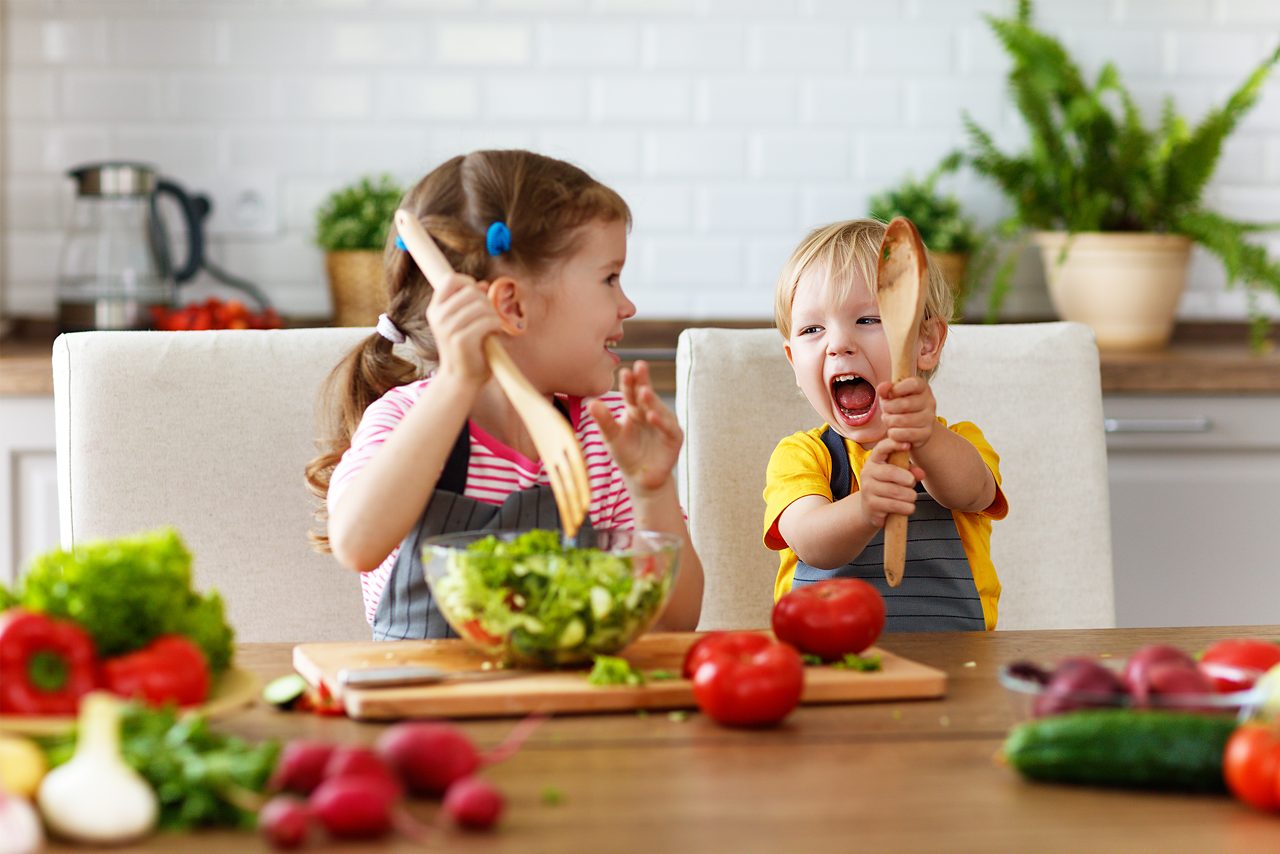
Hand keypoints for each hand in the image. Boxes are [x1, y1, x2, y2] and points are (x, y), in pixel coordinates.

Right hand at [425, 272, 503, 383]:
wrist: (461, 378)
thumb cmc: (466, 348)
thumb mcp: (464, 321)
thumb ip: (470, 301)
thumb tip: (482, 284)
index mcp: (435, 309)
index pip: (450, 279)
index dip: (468, 283)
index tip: (478, 296)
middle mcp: (438, 317)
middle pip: (470, 291)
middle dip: (486, 302)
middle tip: (489, 317)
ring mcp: (447, 328)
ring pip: (481, 305)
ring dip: (492, 315)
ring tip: (492, 327)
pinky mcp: (461, 340)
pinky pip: (487, 321)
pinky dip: (495, 325)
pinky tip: (494, 334)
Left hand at [588, 361, 681, 495]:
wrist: (640, 478)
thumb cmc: (626, 453)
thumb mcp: (612, 436)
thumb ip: (604, 420)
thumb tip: (591, 403)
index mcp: (634, 409)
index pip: (631, 392)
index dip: (629, 382)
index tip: (624, 371)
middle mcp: (651, 412)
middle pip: (646, 395)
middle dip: (643, 381)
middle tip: (640, 366)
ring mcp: (664, 424)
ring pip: (659, 409)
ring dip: (652, 401)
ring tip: (644, 392)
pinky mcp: (674, 438)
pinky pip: (668, 428)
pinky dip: (661, 422)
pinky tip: (652, 416)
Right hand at [856, 438, 923, 527]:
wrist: (869, 509)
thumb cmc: (887, 487)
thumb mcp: (899, 475)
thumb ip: (911, 471)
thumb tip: (921, 473)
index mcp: (874, 461)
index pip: (881, 448)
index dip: (894, 444)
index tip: (908, 445)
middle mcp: (867, 473)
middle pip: (890, 472)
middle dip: (907, 479)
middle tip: (912, 483)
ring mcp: (867, 489)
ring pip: (895, 491)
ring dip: (909, 496)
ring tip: (910, 497)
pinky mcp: (871, 505)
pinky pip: (894, 505)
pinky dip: (906, 507)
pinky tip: (908, 507)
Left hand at [876, 376, 937, 448]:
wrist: (913, 425)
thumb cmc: (900, 405)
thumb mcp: (891, 395)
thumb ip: (885, 390)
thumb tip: (881, 388)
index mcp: (922, 387)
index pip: (913, 384)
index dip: (897, 389)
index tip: (890, 394)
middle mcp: (930, 402)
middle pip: (904, 404)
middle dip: (888, 408)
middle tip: (885, 410)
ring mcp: (930, 418)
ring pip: (902, 421)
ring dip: (889, 421)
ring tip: (889, 420)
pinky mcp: (926, 433)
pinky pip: (904, 434)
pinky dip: (893, 433)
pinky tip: (894, 430)